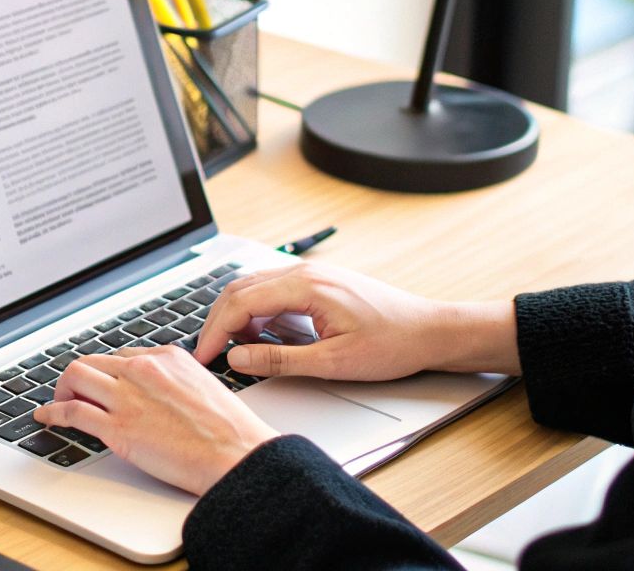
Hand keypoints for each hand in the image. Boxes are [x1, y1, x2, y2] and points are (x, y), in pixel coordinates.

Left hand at [34, 347, 278, 495]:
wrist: (236, 454)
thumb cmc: (229, 430)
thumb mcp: (203, 386)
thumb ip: (174, 381)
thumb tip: (156, 393)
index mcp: (167, 356)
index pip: (122, 356)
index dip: (108, 372)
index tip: (101, 384)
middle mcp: (142, 369)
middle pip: (93, 360)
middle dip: (79, 377)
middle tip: (72, 392)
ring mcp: (127, 396)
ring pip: (76, 377)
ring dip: (61, 390)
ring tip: (58, 402)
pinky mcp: (117, 427)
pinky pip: (72, 412)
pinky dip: (53, 413)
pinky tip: (47, 418)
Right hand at [193, 262, 521, 380]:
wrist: (429, 330)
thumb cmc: (391, 344)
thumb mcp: (333, 362)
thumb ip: (280, 359)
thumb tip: (238, 357)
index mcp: (307, 286)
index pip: (241, 301)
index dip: (215, 331)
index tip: (204, 356)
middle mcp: (306, 272)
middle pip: (240, 288)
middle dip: (217, 321)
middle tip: (207, 354)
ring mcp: (312, 274)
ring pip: (254, 286)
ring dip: (235, 315)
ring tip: (230, 348)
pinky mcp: (318, 282)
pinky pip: (272, 289)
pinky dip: (255, 310)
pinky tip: (258, 335)